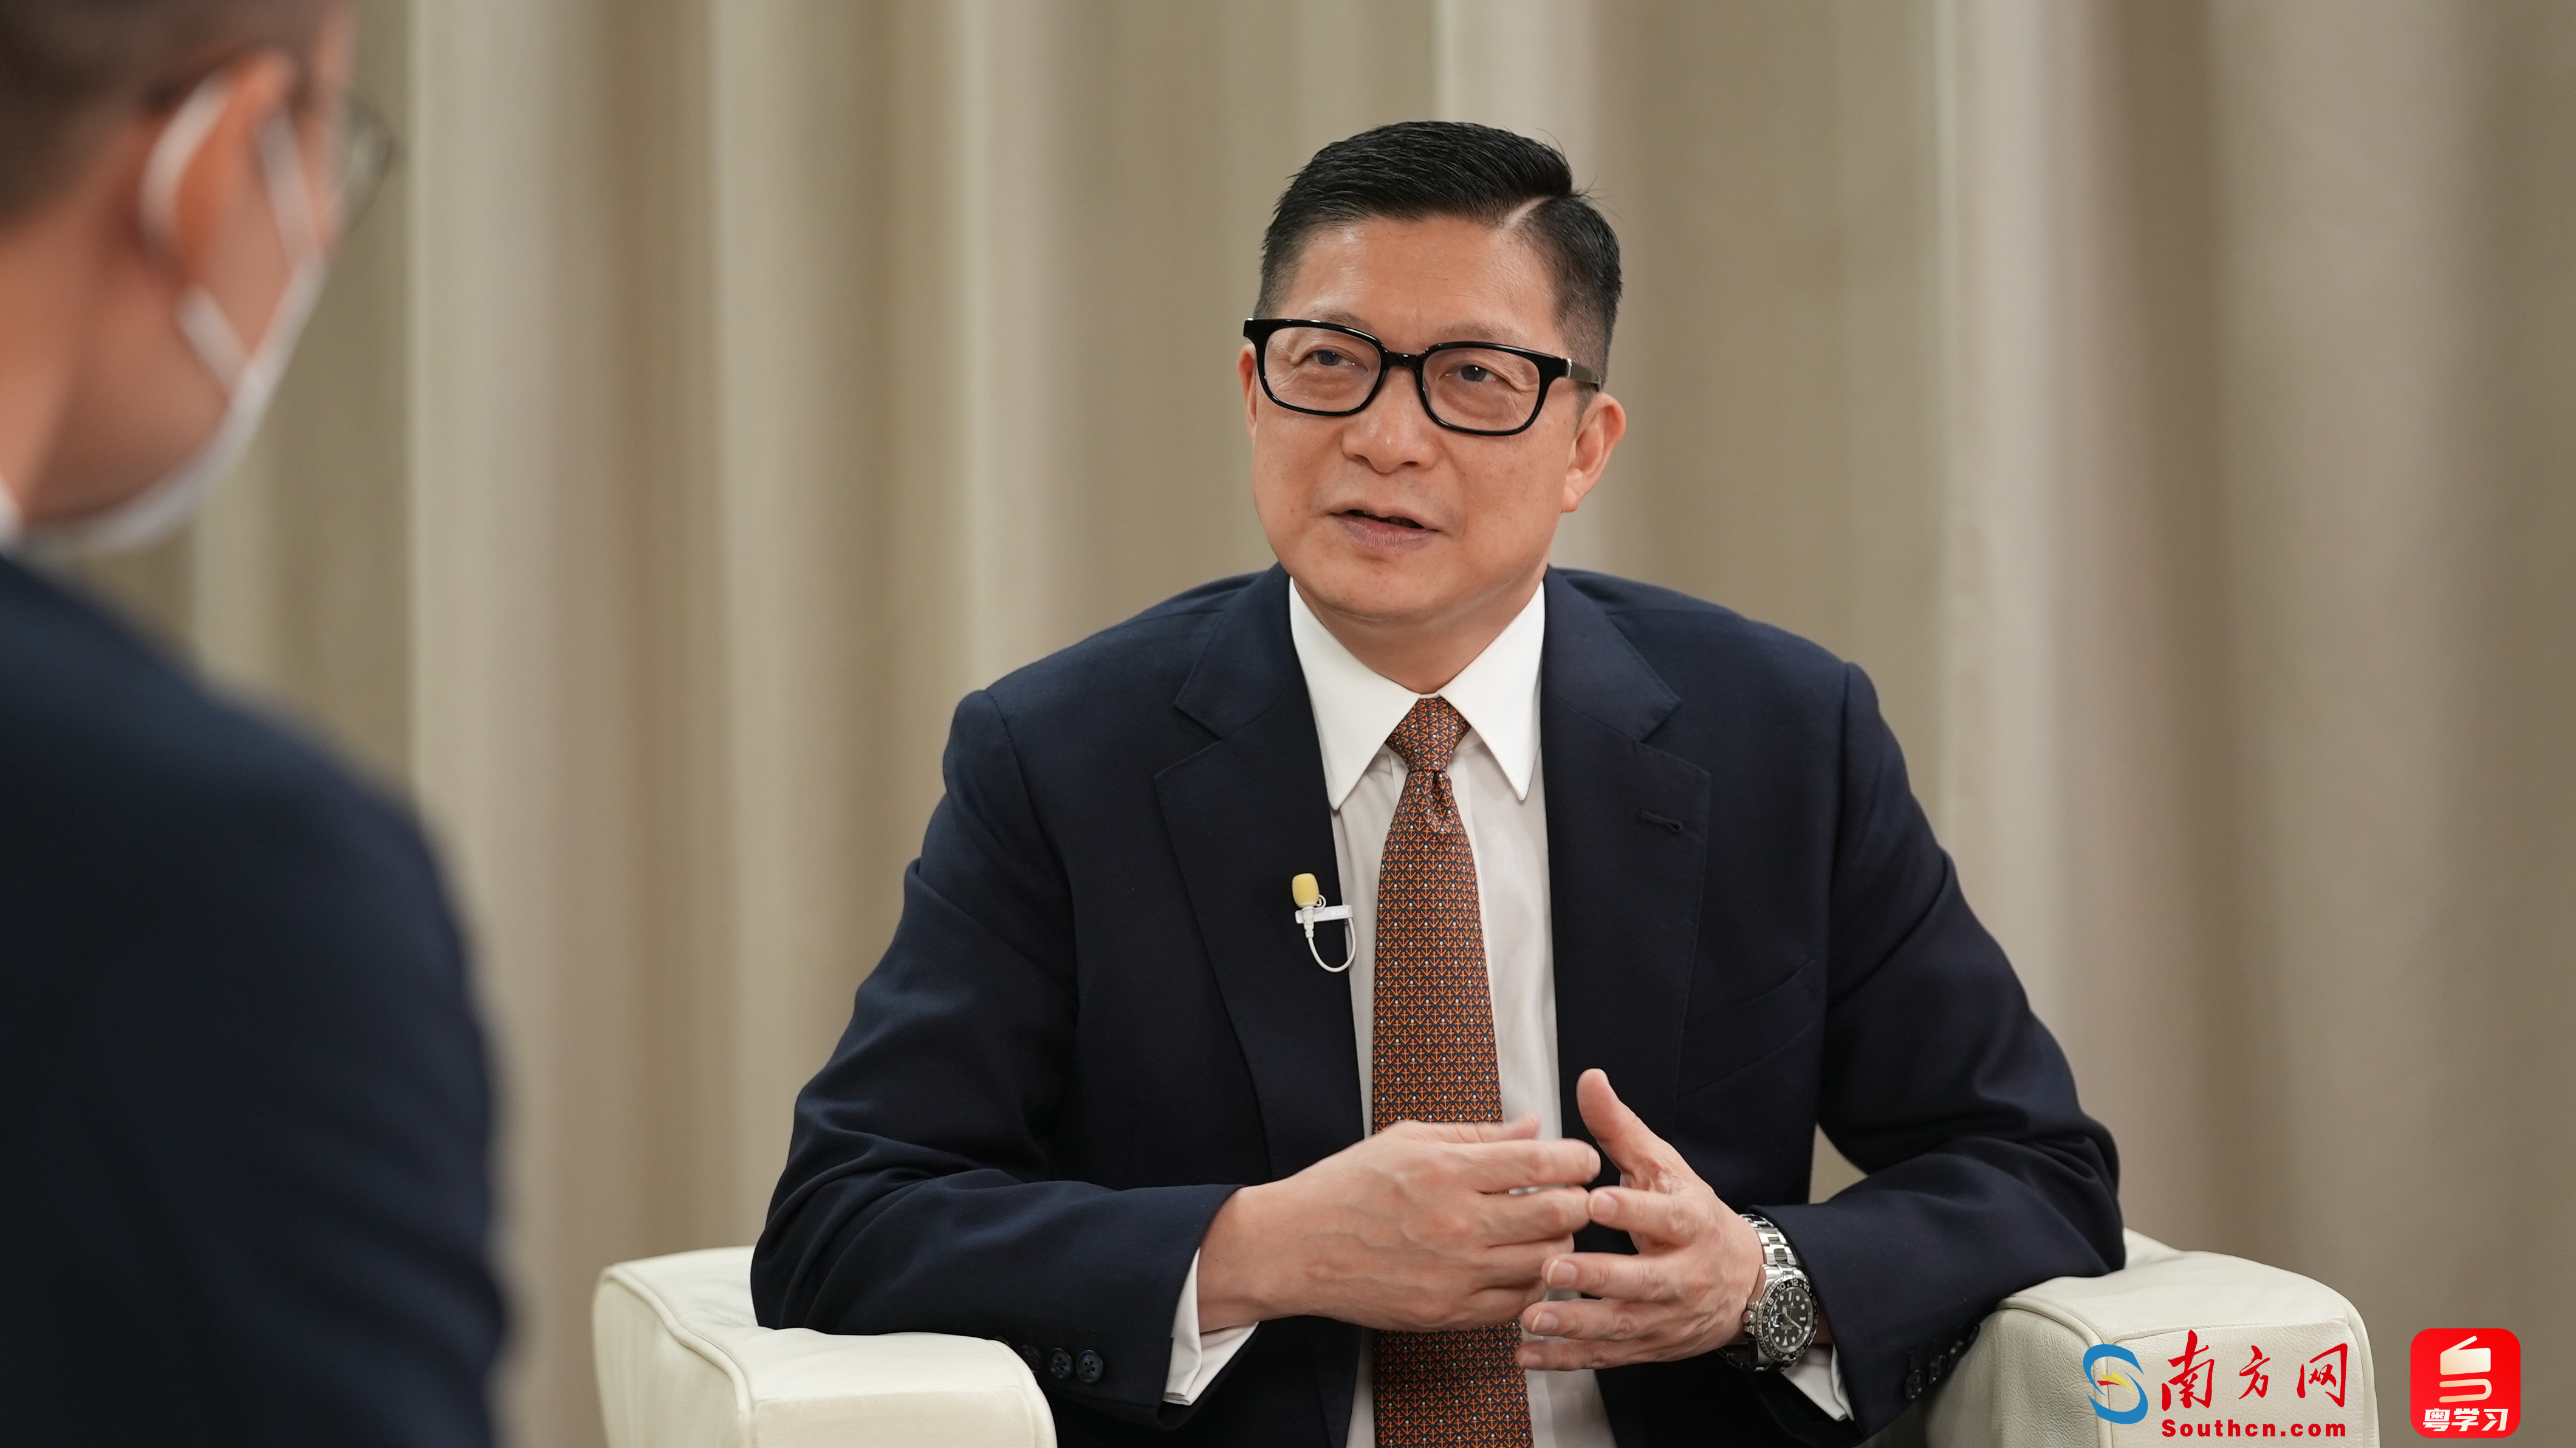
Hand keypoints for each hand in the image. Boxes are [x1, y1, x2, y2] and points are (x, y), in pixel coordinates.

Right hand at [1197, 1115, 1598, 1332]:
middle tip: (1574, 1195)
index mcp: (1446, 1171)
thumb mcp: (1407, 1140)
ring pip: (1545, 1262)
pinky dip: (1531, 1284)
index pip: (1541, 1164)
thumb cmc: (1344, 1189)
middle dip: (1578, 1201)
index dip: (1576, 1159)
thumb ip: (1477, 1134)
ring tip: (1548, 1230)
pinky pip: (1516, 1303)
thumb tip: (1532, 1125)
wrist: (1292, 1248)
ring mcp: (1453, 1273)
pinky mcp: (1446, 1312)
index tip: (1583, 1159)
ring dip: (1559, 1244)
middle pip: (1557, 1214)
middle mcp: (1456, 1223)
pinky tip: (1521, 1265)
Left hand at [1516, 1069, 1801, 1370]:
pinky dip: (1566, 1360)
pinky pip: (1606, 1357)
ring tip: (1532, 1317)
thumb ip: (1621, 1128)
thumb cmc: (1690, 1214)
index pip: (1664, 1215)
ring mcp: (1665, 1317)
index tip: (1596, 1200)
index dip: (1632, 1209)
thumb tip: (1590, 1078)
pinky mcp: (1648, 1347)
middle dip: (1598, 1276)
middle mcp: (1682, 1274)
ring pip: (1622, 1325)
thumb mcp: (1664, 1166)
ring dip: (1575, 1325)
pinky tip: (1528, 1355)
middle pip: (1642, 1279)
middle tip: (1553, 1265)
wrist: (1746, 1284)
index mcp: (1688, 1222)